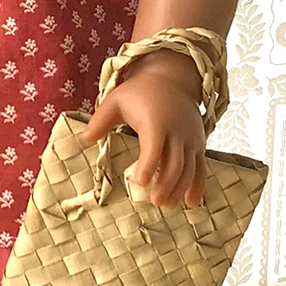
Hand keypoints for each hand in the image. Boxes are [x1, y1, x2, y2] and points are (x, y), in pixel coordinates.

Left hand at [77, 63, 207, 208]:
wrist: (172, 81)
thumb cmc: (140, 93)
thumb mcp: (116, 100)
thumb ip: (100, 120)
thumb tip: (84, 138)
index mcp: (155, 122)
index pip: (154, 146)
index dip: (149, 164)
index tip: (140, 182)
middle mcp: (177, 131)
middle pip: (175, 163)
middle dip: (166, 184)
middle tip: (154, 201)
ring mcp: (190, 139)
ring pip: (189, 168)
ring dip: (180, 188)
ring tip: (166, 204)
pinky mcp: (199, 144)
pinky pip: (201, 167)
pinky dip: (198, 185)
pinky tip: (190, 202)